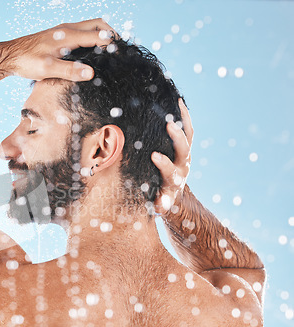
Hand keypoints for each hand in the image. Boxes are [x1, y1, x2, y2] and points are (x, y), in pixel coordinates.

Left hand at [6, 18, 117, 81]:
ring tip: (109, 50)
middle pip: (98, 24)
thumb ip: (70, 70)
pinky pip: (82, 31)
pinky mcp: (59, 35)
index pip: (98, 35)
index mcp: (68, 35)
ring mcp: (63, 31)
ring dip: (102, 34)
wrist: (10, 56)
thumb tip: (91, 73)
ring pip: (90, 26)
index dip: (111, 44)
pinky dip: (92, 37)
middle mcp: (67, 29)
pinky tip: (91, 51)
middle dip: (111, 34)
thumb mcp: (48, 69)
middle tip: (119, 49)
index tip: (120, 55)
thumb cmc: (27, 61)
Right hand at [151, 99, 192, 214]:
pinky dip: (184, 117)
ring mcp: (185, 155)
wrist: (171, 195)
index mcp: (174, 180)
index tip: (154, 156)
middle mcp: (183, 166)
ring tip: (177, 104)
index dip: (164, 164)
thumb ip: (159, 204)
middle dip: (177, 138)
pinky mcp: (185, 148)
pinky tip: (178, 103)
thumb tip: (158, 204)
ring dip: (183, 121)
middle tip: (169, 125)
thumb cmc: (159, 200)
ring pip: (188, 136)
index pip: (170, 171)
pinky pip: (188, 130)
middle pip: (183, 150)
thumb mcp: (158, 205)